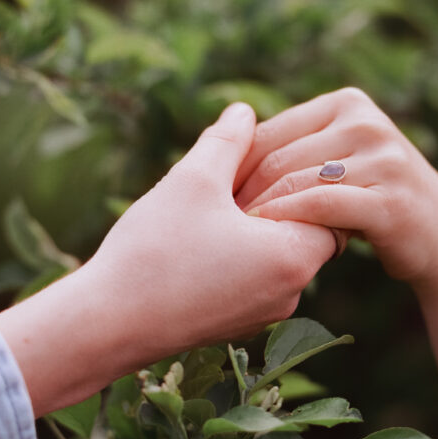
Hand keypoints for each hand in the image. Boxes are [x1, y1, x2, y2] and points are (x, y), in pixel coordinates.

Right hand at [0, 102, 336, 414]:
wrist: (105, 326)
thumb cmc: (155, 252)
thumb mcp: (193, 180)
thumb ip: (227, 141)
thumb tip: (244, 112)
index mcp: (294, 257)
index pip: (332, 207)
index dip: (301, 177)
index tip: (262, 162)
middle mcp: (290, 293)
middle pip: (305, 230)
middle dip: (274, 199)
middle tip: (233, 178)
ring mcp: (263, 314)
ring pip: (275, 255)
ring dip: (252, 227)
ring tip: (208, 206)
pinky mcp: (236, 325)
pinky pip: (252, 279)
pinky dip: (236, 255)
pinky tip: (194, 239)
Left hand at [234, 87, 437, 285]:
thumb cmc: (375, 198)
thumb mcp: (341, 159)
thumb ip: (298, 147)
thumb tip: (221, 143)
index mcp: (347, 103)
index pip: (270, 132)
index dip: (233, 169)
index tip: (211, 201)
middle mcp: (366, 122)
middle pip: (280, 159)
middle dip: (242, 194)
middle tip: (215, 227)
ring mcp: (383, 158)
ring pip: (296, 183)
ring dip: (260, 213)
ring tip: (234, 239)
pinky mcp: (389, 199)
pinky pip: (321, 208)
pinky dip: (288, 225)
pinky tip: (269, 243)